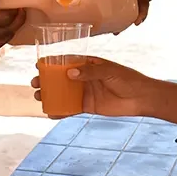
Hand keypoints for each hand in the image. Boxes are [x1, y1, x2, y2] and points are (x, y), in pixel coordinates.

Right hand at [31, 57, 157, 117]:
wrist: (141, 98)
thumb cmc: (127, 79)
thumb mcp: (108, 71)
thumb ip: (89, 72)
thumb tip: (69, 72)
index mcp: (87, 64)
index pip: (66, 61)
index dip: (51, 63)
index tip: (38, 65)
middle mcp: (83, 77)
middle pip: (60, 78)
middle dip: (46, 80)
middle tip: (34, 83)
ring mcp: (85, 92)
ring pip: (63, 93)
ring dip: (50, 95)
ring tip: (39, 98)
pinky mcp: (88, 106)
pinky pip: (71, 108)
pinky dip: (61, 111)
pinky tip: (50, 114)